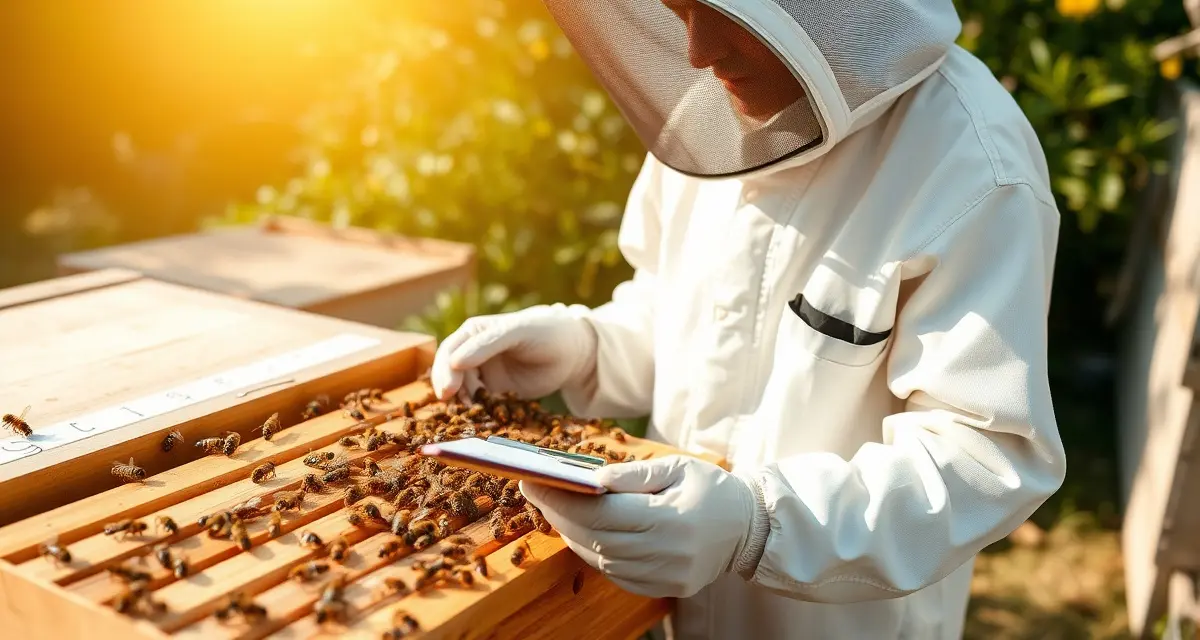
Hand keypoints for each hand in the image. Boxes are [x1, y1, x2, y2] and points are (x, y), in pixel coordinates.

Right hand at [431, 304, 597, 401]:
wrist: (574, 352)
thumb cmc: (544, 331)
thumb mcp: (515, 332)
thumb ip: (486, 345)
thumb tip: (454, 362)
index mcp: (473, 333)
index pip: (449, 351)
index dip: (444, 370)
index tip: (447, 389)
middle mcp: (473, 354)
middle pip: (450, 373)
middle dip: (449, 388)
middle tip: (452, 403)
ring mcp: (485, 374)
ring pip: (463, 390)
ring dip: (462, 402)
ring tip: (470, 412)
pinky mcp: (497, 393)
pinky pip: (481, 404)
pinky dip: (478, 411)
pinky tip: (483, 418)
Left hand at [520, 455, 764, 597]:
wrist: (749, 528)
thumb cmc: (711, 488)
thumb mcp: (677, 468)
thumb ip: (634, 475)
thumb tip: (593, 480)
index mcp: (671, 519)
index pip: (602, 514)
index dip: (562, 500)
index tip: (535, 480)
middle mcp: (667, 554)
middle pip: (595, 538)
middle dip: (559, 515)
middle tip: (535, 492)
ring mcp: (666, 576)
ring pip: (602, 560)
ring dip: (573, 535)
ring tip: (555, 510)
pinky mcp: (665, 589)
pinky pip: (617, 575)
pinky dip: (595, 554)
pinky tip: (584, 533)